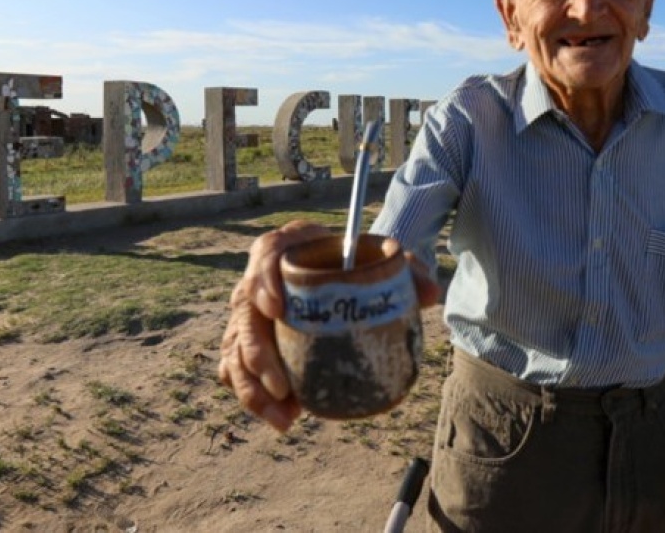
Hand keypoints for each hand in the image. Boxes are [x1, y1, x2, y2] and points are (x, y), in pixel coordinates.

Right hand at [218, 220, 440, 431]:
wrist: (338, 268)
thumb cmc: (353, 260)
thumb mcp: (379, 256)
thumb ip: (406, 268)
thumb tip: (430, 294)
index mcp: (286, 247)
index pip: (264, 254)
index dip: (263, 281)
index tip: (277, 308)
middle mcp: (258, 279)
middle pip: (243, 313)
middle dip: (257, 353)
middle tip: (282, 386)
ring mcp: (249, 313)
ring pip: (234, 349)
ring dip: (252, 388)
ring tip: (284, 416)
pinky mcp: (249, 340)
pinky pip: (235, 369)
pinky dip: (253, 397)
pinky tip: (284, 417)